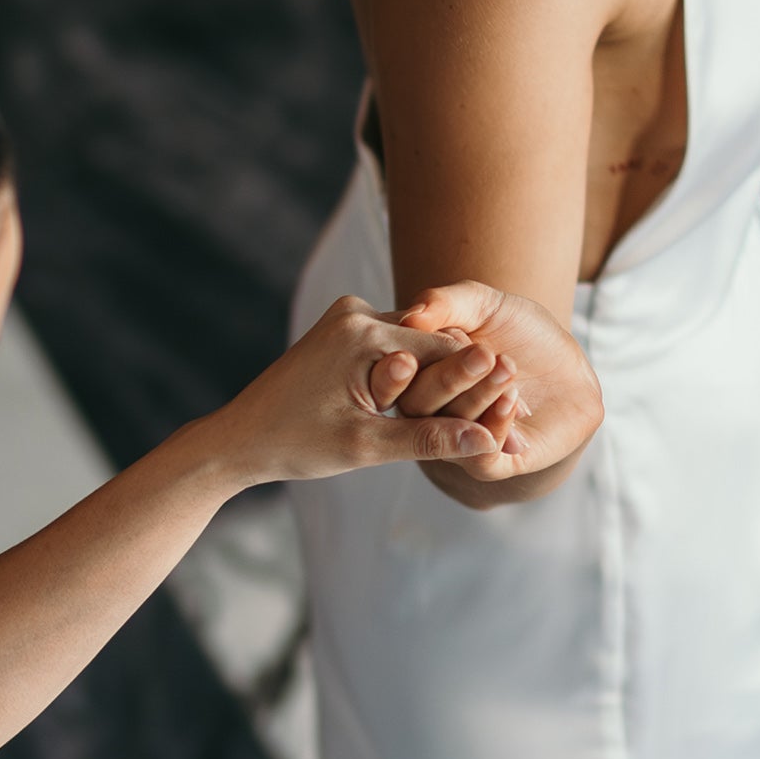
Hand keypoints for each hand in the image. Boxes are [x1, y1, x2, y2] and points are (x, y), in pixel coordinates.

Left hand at [207, 296, 517, 485]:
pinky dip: (414, 373)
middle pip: (432, 344)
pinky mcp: (344, 328)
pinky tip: (443, 399)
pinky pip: (394, 346)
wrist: (242, 437)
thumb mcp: (367, 447)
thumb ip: (429, 440)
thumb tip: (487, 442)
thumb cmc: (297, 444)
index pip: (444, 351)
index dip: (480, 379)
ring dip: (440, 376)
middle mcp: (357, 311)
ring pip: (415, 345)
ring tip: (489, 402)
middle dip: (464, 377)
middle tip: (513, 400)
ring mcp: (349, 316)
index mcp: (363, 332)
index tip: (517, 400)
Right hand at [394, 282, 602, 495]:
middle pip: (420, 404)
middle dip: (451, 377)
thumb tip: (411, 315)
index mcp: (415, 375)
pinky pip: (481, 460)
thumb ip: (446, 303)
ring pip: (451, 430)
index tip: (428, 339)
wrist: (570, 369)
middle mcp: (429, 414)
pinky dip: (495, 428)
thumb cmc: (522, 332)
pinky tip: (512, 399)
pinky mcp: (492, 464)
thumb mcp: (485, 304)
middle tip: (484, 354)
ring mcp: (458, 441)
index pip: (397, 374)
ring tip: (507, 368)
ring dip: (480, 397)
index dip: (406, 361)